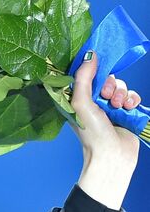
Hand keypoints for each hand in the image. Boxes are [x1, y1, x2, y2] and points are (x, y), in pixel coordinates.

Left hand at [70, 51, 141, 208]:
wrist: (112, 156)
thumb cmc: (92, 134)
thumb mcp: (81, 103)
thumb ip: (83, 78)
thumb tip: (90, 55)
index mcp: (79, 101)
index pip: (87, 76)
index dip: (95, 72)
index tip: (99, 72)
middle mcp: (94, 103)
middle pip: (107, 79)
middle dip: (111, 85)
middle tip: (108, 98)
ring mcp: (110, 109)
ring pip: (121, 87)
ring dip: (122, 93)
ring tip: (119, 107)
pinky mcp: (125, 113)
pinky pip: (132, 96)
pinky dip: (132, 100)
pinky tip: (129, 108)